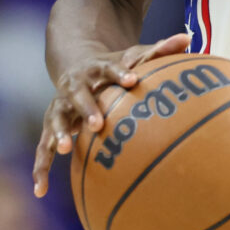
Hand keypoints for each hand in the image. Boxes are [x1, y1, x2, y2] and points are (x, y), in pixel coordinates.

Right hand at [31, 32, 189, 196]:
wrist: (75, 69)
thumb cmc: (113, 68)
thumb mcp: (132, 56)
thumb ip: (159, 50)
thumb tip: (188, 37)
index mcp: (95, 69)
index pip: (108, 68)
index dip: (119, 73)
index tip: (132, 80)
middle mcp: (74, 87)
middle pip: (78, 96)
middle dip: (87, 109)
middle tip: (98, 124)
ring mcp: (59, 108)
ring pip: (55, 121)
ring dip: (58, 135)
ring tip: (64, 150)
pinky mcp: (51, 128)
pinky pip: (43, 150)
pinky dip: (41, 169)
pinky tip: (41, 191)